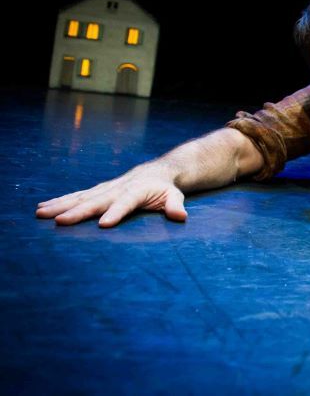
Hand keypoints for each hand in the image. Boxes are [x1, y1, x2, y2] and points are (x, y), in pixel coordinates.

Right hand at [36, 159, 187, 227]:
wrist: (158, 171)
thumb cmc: (166, 188)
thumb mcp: (175, 195)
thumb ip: (175, 205)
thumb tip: (180, 216)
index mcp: (137, 190)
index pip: (126, 202)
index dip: (115, 213)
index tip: (103, 225)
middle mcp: (117, 188)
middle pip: (96, 201)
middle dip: (78, 212)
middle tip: (60, 222)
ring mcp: (105, 188)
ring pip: (81, 197)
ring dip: (60, 205)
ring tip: (41, 214)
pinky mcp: (98, 190)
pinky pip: (77, 196)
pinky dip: (60, 201)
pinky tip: (42, 208)